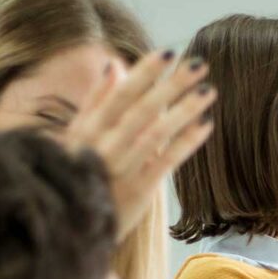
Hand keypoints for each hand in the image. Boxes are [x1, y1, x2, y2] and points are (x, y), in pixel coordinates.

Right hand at [63, 50, 216, 239]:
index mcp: (87, 129)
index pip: (119, 94)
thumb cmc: (76, 173)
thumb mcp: (77, 136)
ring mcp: (120, 171)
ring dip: (183, 111)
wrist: (69, 226)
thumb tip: (114, 63)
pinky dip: (185, 143)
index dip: (143, 73)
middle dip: (171, 86)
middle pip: (141, 111)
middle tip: (199, 64)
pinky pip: (165, 163)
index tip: (168, 52)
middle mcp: (102, 147)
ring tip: (208, 90)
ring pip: (155, 135)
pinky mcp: (137, 193)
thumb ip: (96, 100)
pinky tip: (206, 125)